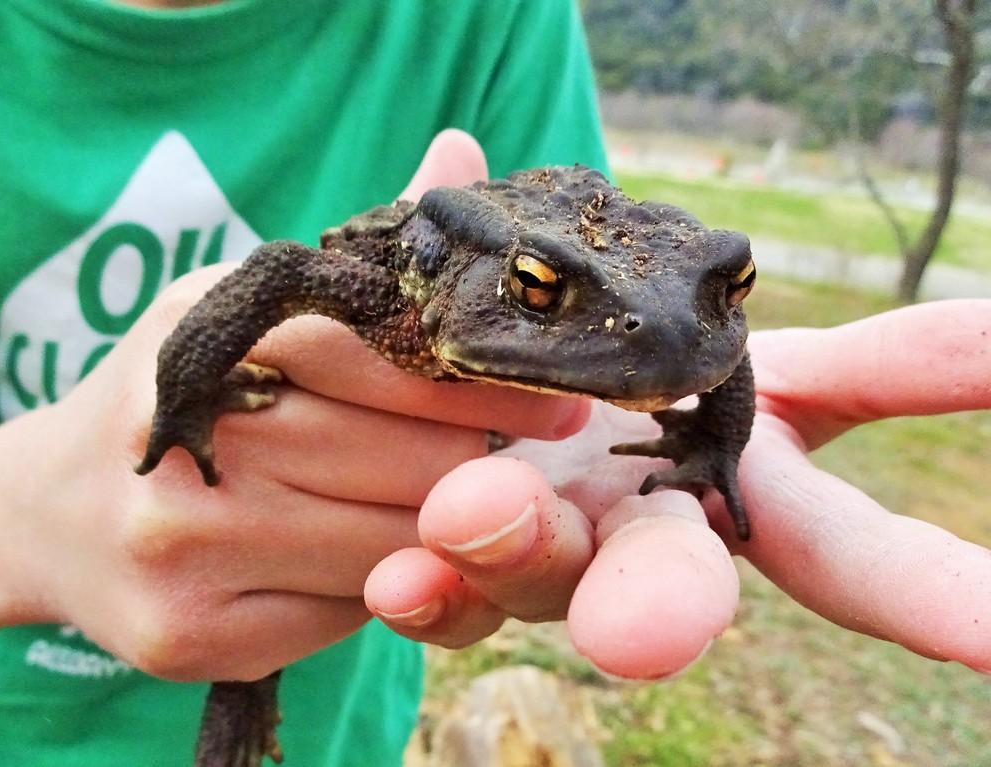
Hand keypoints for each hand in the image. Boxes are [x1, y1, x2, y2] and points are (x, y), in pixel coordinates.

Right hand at [0, 130, 589, 679]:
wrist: (54, 510)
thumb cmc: (192, 395)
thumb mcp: (258, 304)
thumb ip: (367, 248)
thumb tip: (463, 152)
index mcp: (217, 334)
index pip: (384, 356)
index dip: (484, 383)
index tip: (561, 398)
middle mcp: (198, 440)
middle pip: (410, 462)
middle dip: (478, 461)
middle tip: (512, 455)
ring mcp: (187, 545)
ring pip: (394, 545)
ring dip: (441, 524)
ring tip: (450, 498)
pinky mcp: (194, 631)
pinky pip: (352, 613)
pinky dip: (387, 580)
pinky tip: (377, 550)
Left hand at [365, 299, 990, 677]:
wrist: (506, 409)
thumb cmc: (652, 373)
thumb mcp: (767, 363)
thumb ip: (874, 360)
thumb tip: (989, 331)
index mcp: (732, 480)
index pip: (844, 547)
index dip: (928, 594)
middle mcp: (645, 531)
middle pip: (672, 582)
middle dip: (668, 606)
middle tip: (643, 628)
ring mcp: (547, 547)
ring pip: (540, 569)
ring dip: (516, 543)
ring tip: (472, 507)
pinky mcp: (456, 561)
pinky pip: (444, 585)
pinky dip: (431, 588)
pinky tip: (404, 579)